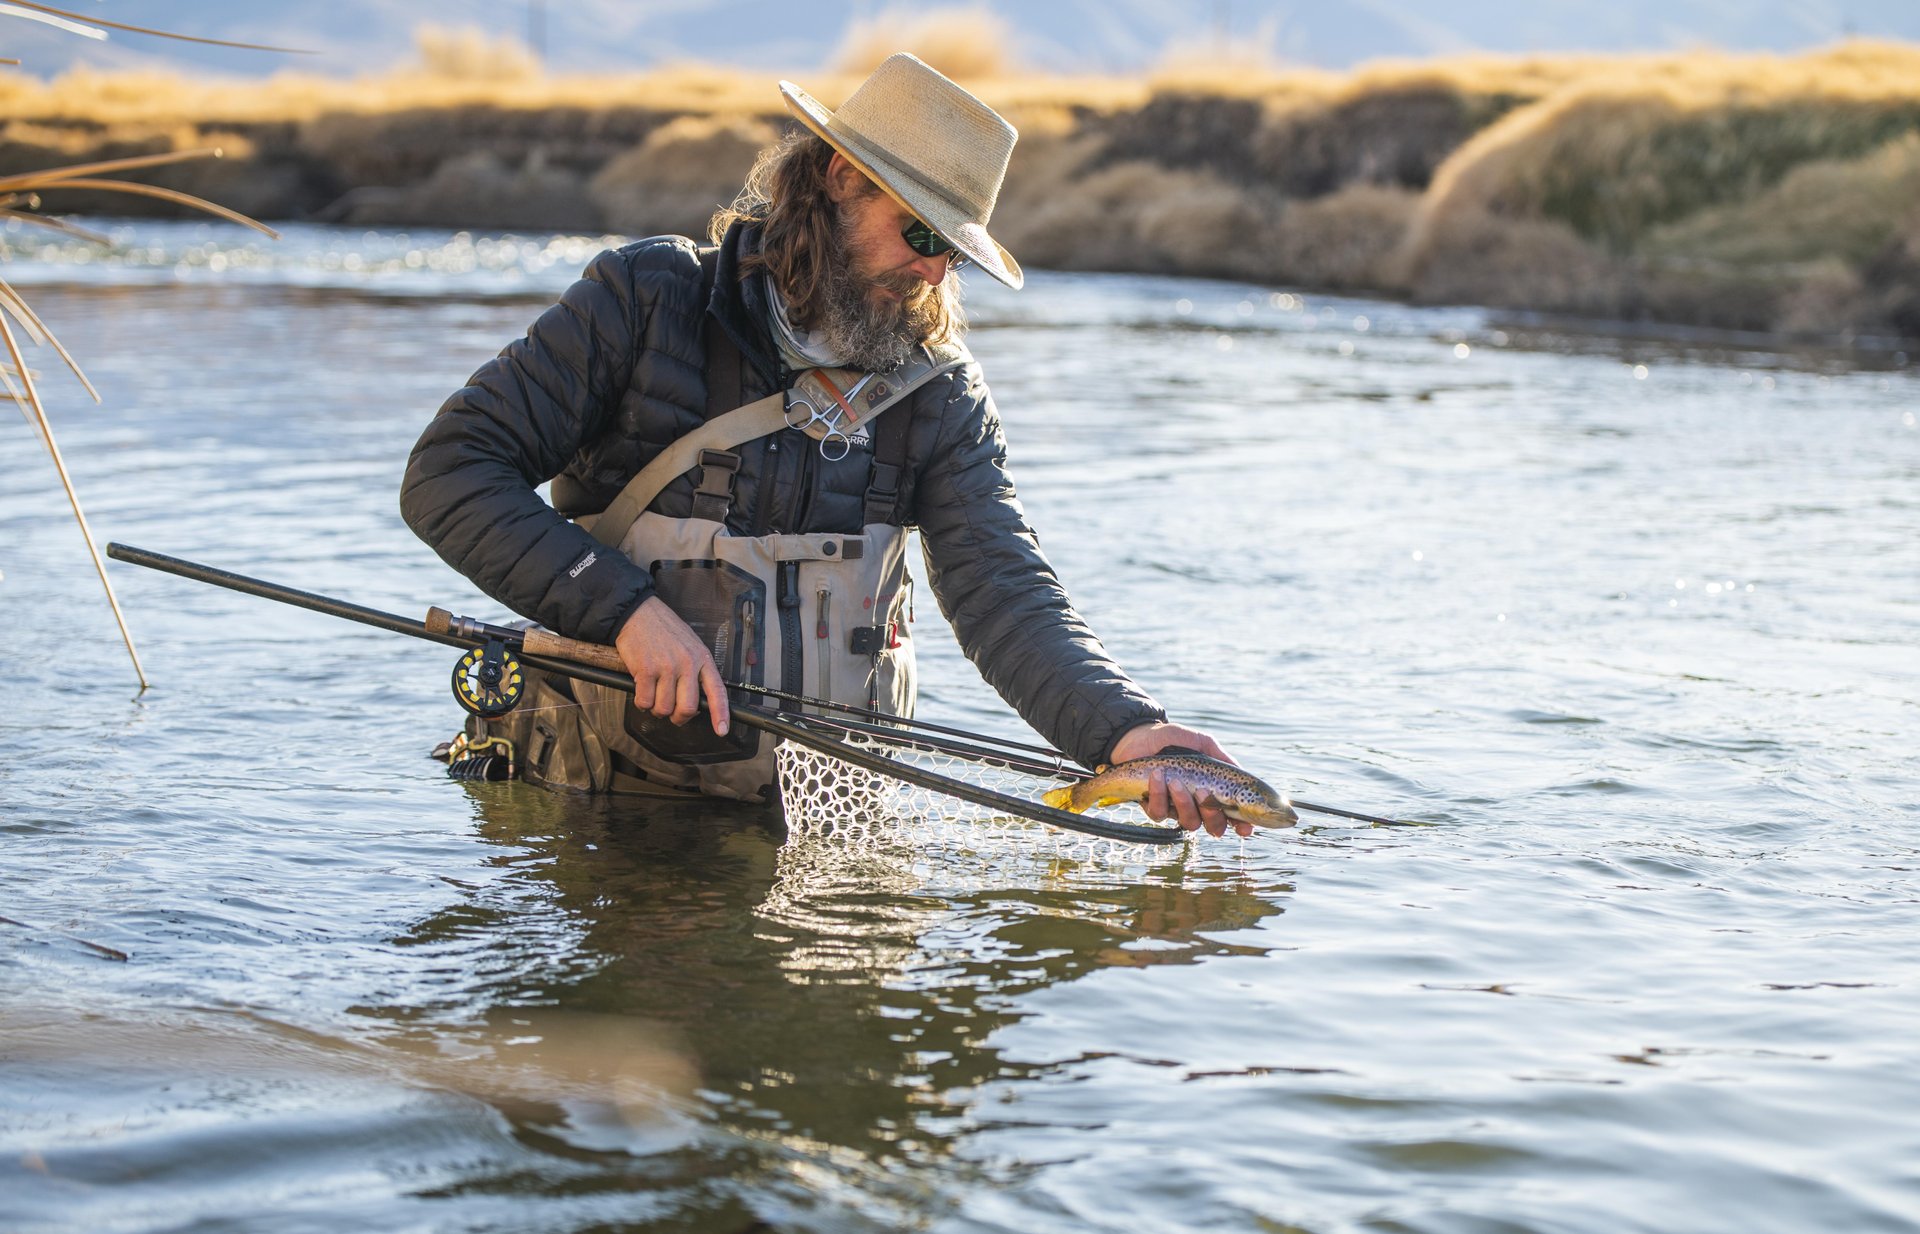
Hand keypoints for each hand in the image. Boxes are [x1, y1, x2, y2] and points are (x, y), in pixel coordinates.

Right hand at [614, 596, 729, 735]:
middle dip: (678, 717)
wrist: (639, 612)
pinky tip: (641, 691)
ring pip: (664, 708)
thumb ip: (696, 670)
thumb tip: (696, 701)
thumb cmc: (664, 630)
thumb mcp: (691, 645)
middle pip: (687, 708)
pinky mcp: (645, 670)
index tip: (722, 730)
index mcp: (702, 658)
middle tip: (671, 713)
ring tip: (653, 694)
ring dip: (656, 709)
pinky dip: (641, 703)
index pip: (717, 691)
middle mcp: (687, 664)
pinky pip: (645, 702)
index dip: (720, 714)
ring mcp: (666, 667)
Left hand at [1109, 720, 1248, 838]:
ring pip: (1189, 822)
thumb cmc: (1173, 740)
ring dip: (1184, 803)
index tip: (1245, 828)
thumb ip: (1222, 758)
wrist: (1140, 736)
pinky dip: (1159, 794)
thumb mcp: (1203, 744)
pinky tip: (1157, 776)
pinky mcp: (1153, 807)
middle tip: (1204, 792)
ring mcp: (1176, 809)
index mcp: (1213, 792)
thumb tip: (1239, 773)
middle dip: (1212, 814)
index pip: (1232, 815)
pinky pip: (1160, 813)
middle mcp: (1197, 805)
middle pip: (1214, 827)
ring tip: (1176, 781)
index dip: (1241, 825)